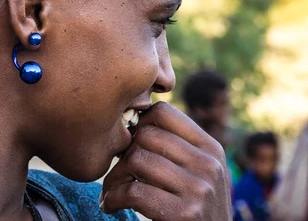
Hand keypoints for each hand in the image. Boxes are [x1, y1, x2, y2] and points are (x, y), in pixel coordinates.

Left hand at [100, 102, 231, 220]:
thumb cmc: (196, 208)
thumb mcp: (199, 173)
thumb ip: (176, 147)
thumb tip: (131, 119)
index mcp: (211, 148)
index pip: (163, 112)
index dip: (138, 123)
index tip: (129, 143)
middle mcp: (208, 165)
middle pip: (145, 135)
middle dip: (122, 153)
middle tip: (116, 172)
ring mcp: (199, 189)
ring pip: (136, 160)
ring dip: (114, 178)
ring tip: (111, 191)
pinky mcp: (185, 213)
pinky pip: (133, 191)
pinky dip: (113, 198)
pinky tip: (110, 206)